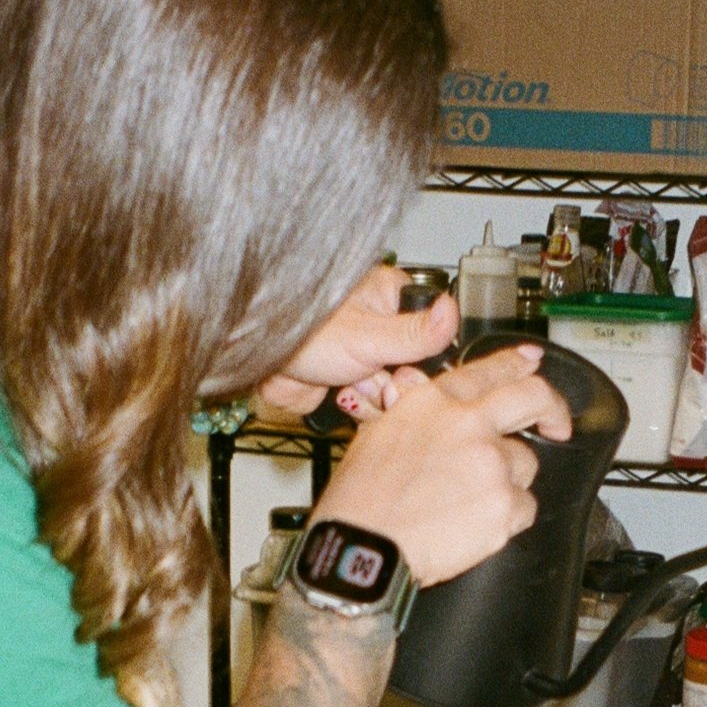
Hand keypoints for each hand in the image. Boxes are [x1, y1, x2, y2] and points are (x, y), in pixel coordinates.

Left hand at [255, 266, 458, 417]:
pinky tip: (340, 396)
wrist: (252, 359)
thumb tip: (454, 312)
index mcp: (391, 298)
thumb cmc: (299, 329)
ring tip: (345, 383)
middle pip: (413, 368)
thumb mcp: (369, 334)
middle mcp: (380, 325)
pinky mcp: (347, 380)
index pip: (433, 336)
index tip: (404, 371)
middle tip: (368, 377)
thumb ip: (417, 332)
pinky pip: (370, 404)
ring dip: (372, 397)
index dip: (422, 362)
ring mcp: (363, 354)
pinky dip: (358, 407)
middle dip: (391, 383)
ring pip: (392, 391)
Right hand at [314, 348, 570, 584]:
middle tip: (556, 426)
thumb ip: (410, 410)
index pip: (490, 370)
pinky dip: (507, 517)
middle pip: (534, 398)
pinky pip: (525, 507)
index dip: (517, 364)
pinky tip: (474, 525)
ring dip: (507, 480)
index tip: (532, 363)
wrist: (364, 548)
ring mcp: (492, 464)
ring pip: (525, 464)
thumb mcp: (375, 435)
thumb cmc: (360, 500)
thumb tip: (421, 393)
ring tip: (468, 501)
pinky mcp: (505, 505)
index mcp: (435, 402)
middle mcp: (469, 424)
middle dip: (552, 410)